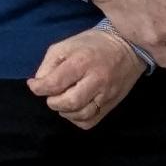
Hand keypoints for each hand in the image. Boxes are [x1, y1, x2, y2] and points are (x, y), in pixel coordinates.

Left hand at [28, 28, 145, 128]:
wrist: (129, 45)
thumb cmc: (92, 44)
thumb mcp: (66, 45)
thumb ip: (49, 65)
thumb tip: (39, 85)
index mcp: (82, 62)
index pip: (54, 84)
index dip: (38, 88)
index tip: (36, 85)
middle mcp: (96, 80)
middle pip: (69, 103)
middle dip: (53, 102)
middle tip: (52, 94)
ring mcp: (107, 94)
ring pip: (80, 115)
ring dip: (65, 111)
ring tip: (64, 101)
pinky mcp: (112, 104)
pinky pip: (91, 121)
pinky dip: (78, 119)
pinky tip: (76, 108)